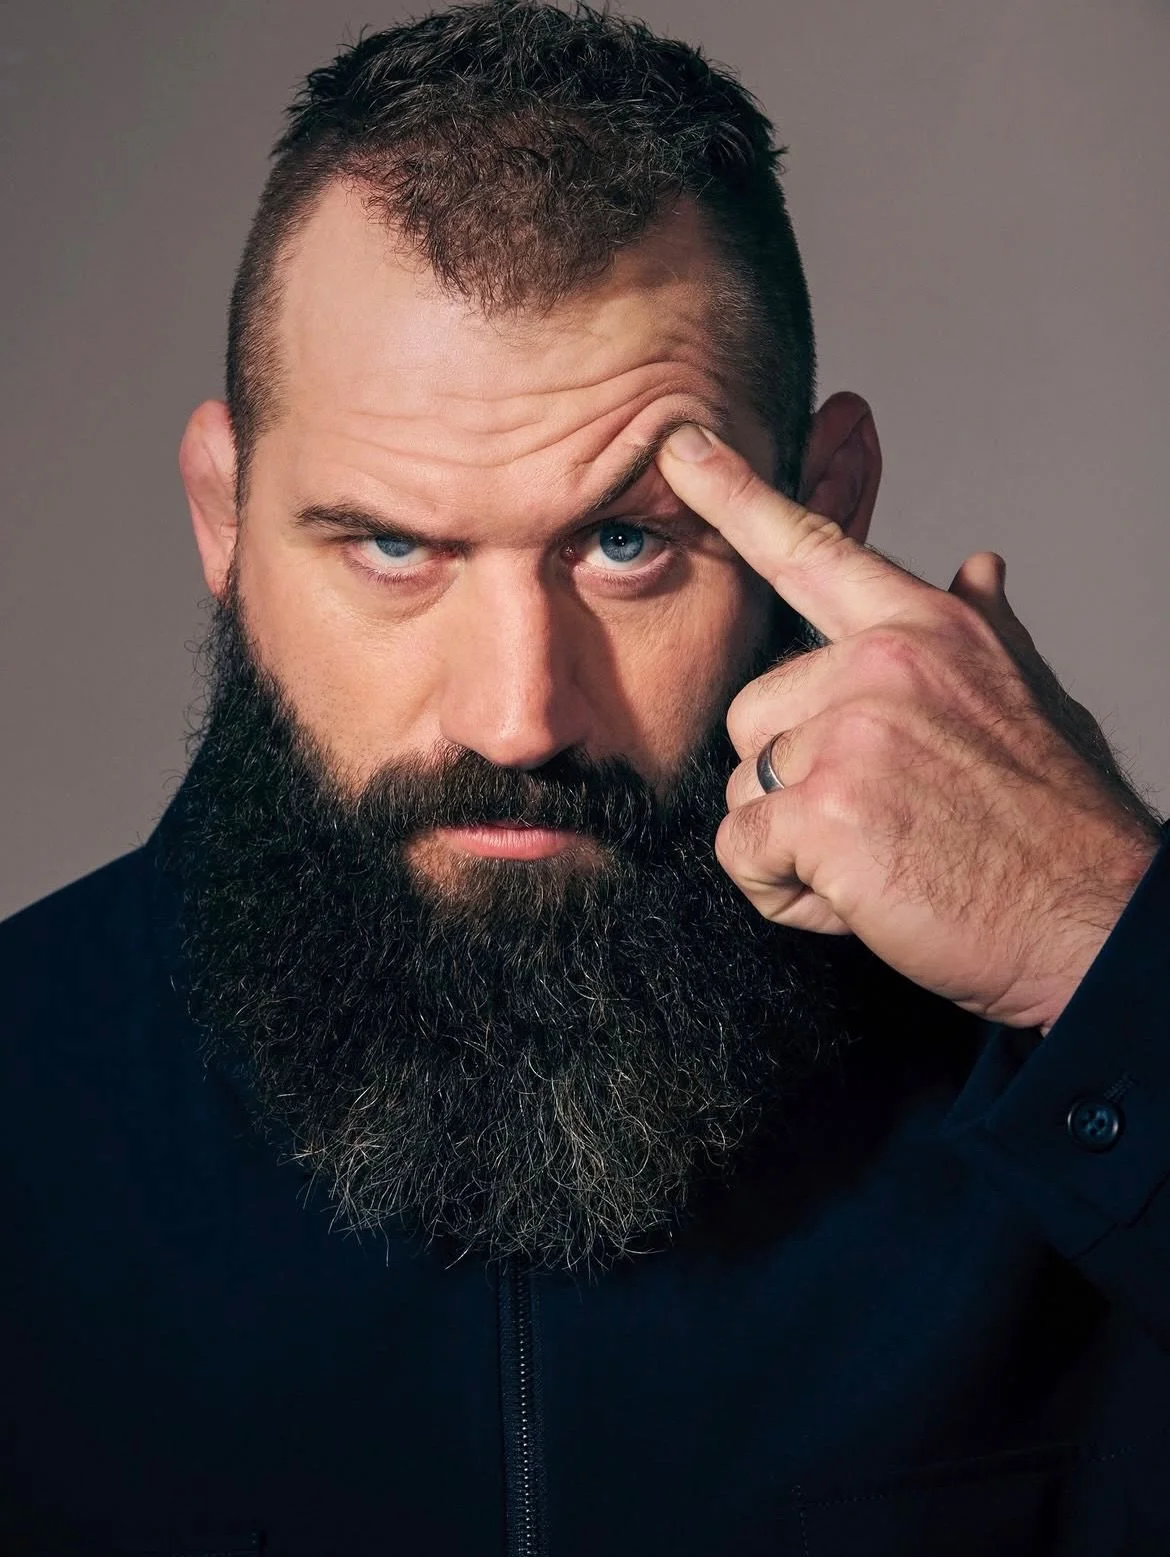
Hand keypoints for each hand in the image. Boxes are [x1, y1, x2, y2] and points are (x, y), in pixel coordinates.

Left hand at [657, 424, 1161, 1031]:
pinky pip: (743, 851)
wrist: (1094, 918)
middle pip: (752, 710)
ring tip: (880, 859)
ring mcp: (851, 732)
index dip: (736, 495)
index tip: (678, 443)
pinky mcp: (825, 809)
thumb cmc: (1056, 820)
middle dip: (793, 777)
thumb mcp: (1030, 697)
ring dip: (791, 839)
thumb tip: (980, 564)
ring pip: (744, 787)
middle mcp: (882, 664)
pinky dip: (784, 891)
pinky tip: (859, 896)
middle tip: (881, 819)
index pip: (813, 548)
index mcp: (926, 629)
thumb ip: (985, 627)